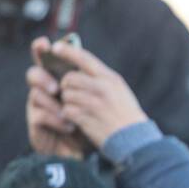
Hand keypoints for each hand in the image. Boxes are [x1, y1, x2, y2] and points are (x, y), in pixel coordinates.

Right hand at [26, 41, 85, 157]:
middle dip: (42, 77)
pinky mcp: (36, 125)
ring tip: (68, 114)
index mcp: (58, 79)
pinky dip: (55, 119)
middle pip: (33, 74)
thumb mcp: (93, 99)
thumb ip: (87, 79)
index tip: (44, 43)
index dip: (41, 50)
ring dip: (53, 103)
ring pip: (35, 94)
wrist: (89, 154)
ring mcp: (38, 107)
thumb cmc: (91, 122)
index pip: (45, 59)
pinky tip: (69, 126)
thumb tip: (84, 57)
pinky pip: (39, 115)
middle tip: (56, 88)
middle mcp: (45, 91)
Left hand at [27, 37, 145, 151]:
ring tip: (78, 109)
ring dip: (68, 102)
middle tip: (71, 94)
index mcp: (110, 78)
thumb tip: (78, 70)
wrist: (133, 140)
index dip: (67, 51)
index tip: (55, 47)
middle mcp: (102, 88)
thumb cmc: (125, 115)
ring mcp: (94, 103)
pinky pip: (66, 111)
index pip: (84, 58)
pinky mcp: (86, 118)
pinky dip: (68, 115)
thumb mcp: (119, 91)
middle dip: (66, 86)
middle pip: (69, 78)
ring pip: (66, 95)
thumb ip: (101, 79)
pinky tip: (76, 120)